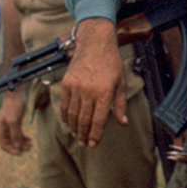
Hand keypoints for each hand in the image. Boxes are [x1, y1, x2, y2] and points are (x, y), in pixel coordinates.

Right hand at [0, 88, 31, 155]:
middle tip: (30, 148)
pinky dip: (24, 138)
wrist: (16, 94)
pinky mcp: (16, 123)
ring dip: (23, 144)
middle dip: (20, 147)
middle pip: (11, 144)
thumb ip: (15, 134)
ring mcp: (10, 127)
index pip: (4, 146)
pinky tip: (30, 139)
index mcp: (0, 131)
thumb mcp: (14, 121)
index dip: (12, 151)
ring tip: (32, 145)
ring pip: (16, 140)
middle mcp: (4, 130)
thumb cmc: (13, 107)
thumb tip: (18, 146)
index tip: (21, 153)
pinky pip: (19, 134)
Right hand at [59, 18, 125, 147]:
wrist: (95, 43)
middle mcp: (89, 90)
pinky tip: (69, 123)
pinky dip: (65, 116)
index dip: (96, 134)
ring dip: (74, 128)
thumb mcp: (121, 82)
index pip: (99, 120)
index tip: (94, 143)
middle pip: (84, 120)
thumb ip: (120, 105)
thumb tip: (122, 123)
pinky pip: (64, 105)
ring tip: (77, 136)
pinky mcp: (66, 83)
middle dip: (84, 135)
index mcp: (105, 91)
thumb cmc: (111, 63)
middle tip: (84, 144)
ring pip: (73, 114)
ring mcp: (76, 87)